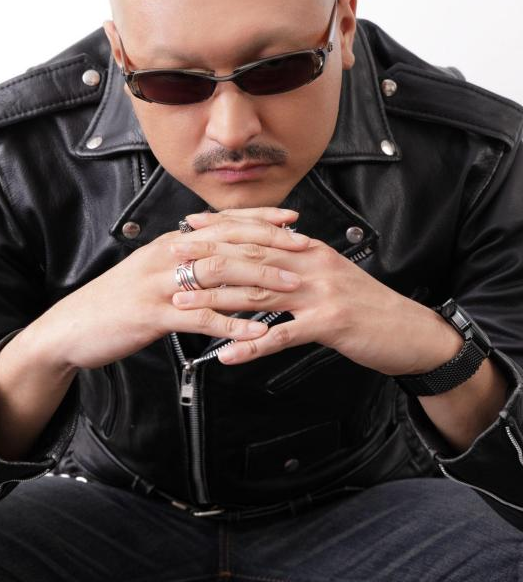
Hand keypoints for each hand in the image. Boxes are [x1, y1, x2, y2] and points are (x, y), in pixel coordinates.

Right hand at [29, 207, 309, 371]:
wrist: (72, 326)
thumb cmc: (116, 301)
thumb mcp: (151, 270)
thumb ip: (182, 259)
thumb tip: (218, 254)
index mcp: (169, 243)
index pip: (222, 223)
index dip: (259, 220)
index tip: (293, 220)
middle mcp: (166, 255)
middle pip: (228, 242)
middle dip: (271, 245)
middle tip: (306, 251)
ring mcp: (160, 284)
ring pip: (218, 275)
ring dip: (260, 280)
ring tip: (293, 287)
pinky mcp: (153, 315)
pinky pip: (200, 317)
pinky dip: (231, 324)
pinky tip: (255, 332)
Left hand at [170, 208, 463, 374]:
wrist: (409, 330)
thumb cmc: (366, 306)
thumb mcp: (330, 275)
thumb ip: (297, 264)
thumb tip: (262, 259)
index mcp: (309, 250)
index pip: (257, 233)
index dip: (220, 230)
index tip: (188, 227)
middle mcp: (312, 264)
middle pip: (250, 257)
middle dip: (206, 258)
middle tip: (171, 260)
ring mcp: (321, 293)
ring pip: (258, 292)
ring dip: (216, 300)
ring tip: (183, 304)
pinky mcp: (329, 324)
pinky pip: (282, 336)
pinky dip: (251, 345)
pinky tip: (227, 354)